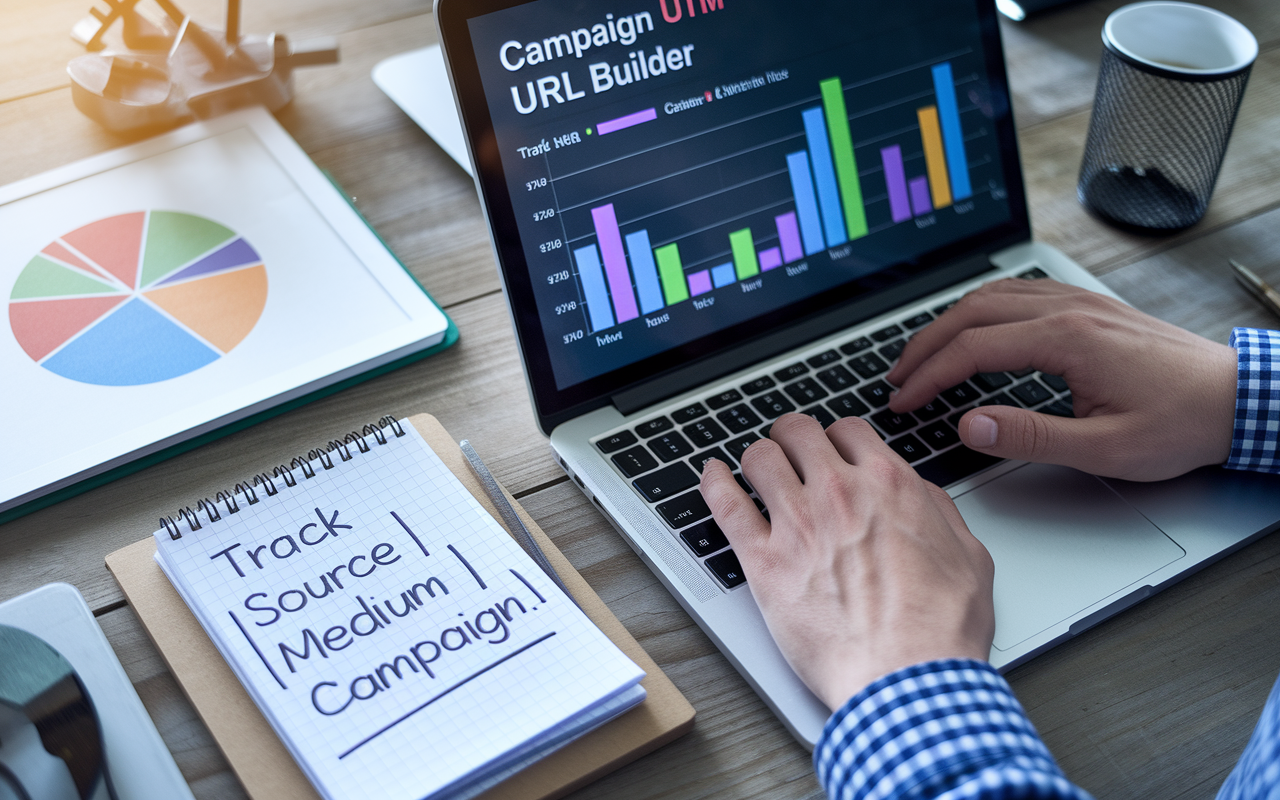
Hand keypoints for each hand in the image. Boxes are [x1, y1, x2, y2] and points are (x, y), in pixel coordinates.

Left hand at [699, 414, 994, 710]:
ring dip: (758, 459)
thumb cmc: (940, 628)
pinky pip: (725, 504)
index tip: (831, 451)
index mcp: (889, 485)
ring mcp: (798, 524)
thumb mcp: (968, 556)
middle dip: (792, 438)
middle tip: (790, 452)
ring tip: (757, 469)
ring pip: (759, 459)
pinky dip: (713, 483)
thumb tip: (922, 495)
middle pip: (797, 433)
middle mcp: (839, 494)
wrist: (909, 677)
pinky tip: (712, 476)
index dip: (837, 439)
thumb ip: (939, 513)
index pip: (848, 431)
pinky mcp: (764, 563)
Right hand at [887, 279, 1237, 481]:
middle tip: (896, 379)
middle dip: (924, 345)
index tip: (903, 402)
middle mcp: (1068, 309)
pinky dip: (979, 310)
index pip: (972, 349)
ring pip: (991, 295)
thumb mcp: (1104, 448)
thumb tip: (969, 425)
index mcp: (1066, 339)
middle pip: (970, 312)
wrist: (1238, 397)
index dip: (928, 376)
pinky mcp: (1088, 306)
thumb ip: (1029, 436)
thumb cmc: (1181, 424)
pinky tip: (972, 330)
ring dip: (948, 323)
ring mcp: (1078, 301)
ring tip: (923, 356)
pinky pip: (1017, 292)